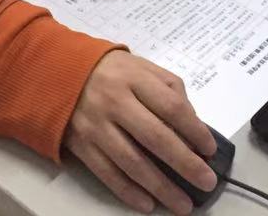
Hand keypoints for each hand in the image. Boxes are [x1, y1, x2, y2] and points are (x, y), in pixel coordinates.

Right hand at [66, 51, 216, 214]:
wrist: (58, 72)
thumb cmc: (111, 71)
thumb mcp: (141, 66)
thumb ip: (169, 89)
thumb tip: (193, 125)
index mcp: (134, 78)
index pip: (172, 107)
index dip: (194, 131)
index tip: (210, 150)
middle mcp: (115, 102)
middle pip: (155, 137)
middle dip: (185, 164)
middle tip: (207, 182)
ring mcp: (97, 126)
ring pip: (132, 162)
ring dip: (160, 187)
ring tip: (183, 205)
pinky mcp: (82, 145)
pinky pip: (107, 173)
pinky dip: (128, 192)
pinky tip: (148, 204)